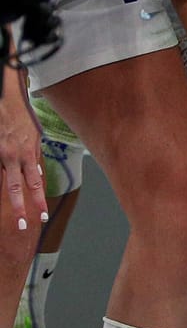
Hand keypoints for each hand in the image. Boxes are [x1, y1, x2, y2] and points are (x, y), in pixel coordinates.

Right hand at [0, 95, 46, 231]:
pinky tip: (2, 193)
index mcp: (28, 154)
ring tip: (11, 217)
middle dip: (20, 208)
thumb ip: (35, 154)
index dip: (38, 200)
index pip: (35, 183)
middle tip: (24, 225)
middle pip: (16, 188)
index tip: (42, 215)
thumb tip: (37, 170)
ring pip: (2, 182)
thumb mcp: (35, 135)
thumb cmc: (21, 117)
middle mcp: (13, 158)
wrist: (5, 101)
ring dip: (6, 200)